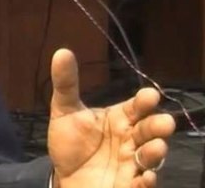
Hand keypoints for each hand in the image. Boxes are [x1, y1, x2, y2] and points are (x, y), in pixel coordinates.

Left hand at [47, 49, 175, 187]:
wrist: (65, 175)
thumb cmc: (71, 141)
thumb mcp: (64, 110)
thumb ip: (66, 83)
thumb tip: (61, 52)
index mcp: (119, 119)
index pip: (135, 107)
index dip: (143, 102)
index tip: (150, 95)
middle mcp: (129, 139)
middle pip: (148, 131)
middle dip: (157, 126)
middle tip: (165, 122)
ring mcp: (131, 163)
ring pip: (149, 157)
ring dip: (154, 152)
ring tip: (156, 147)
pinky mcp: (128, 184)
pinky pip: (141, 184)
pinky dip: (146, 181)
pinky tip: (146, 177)